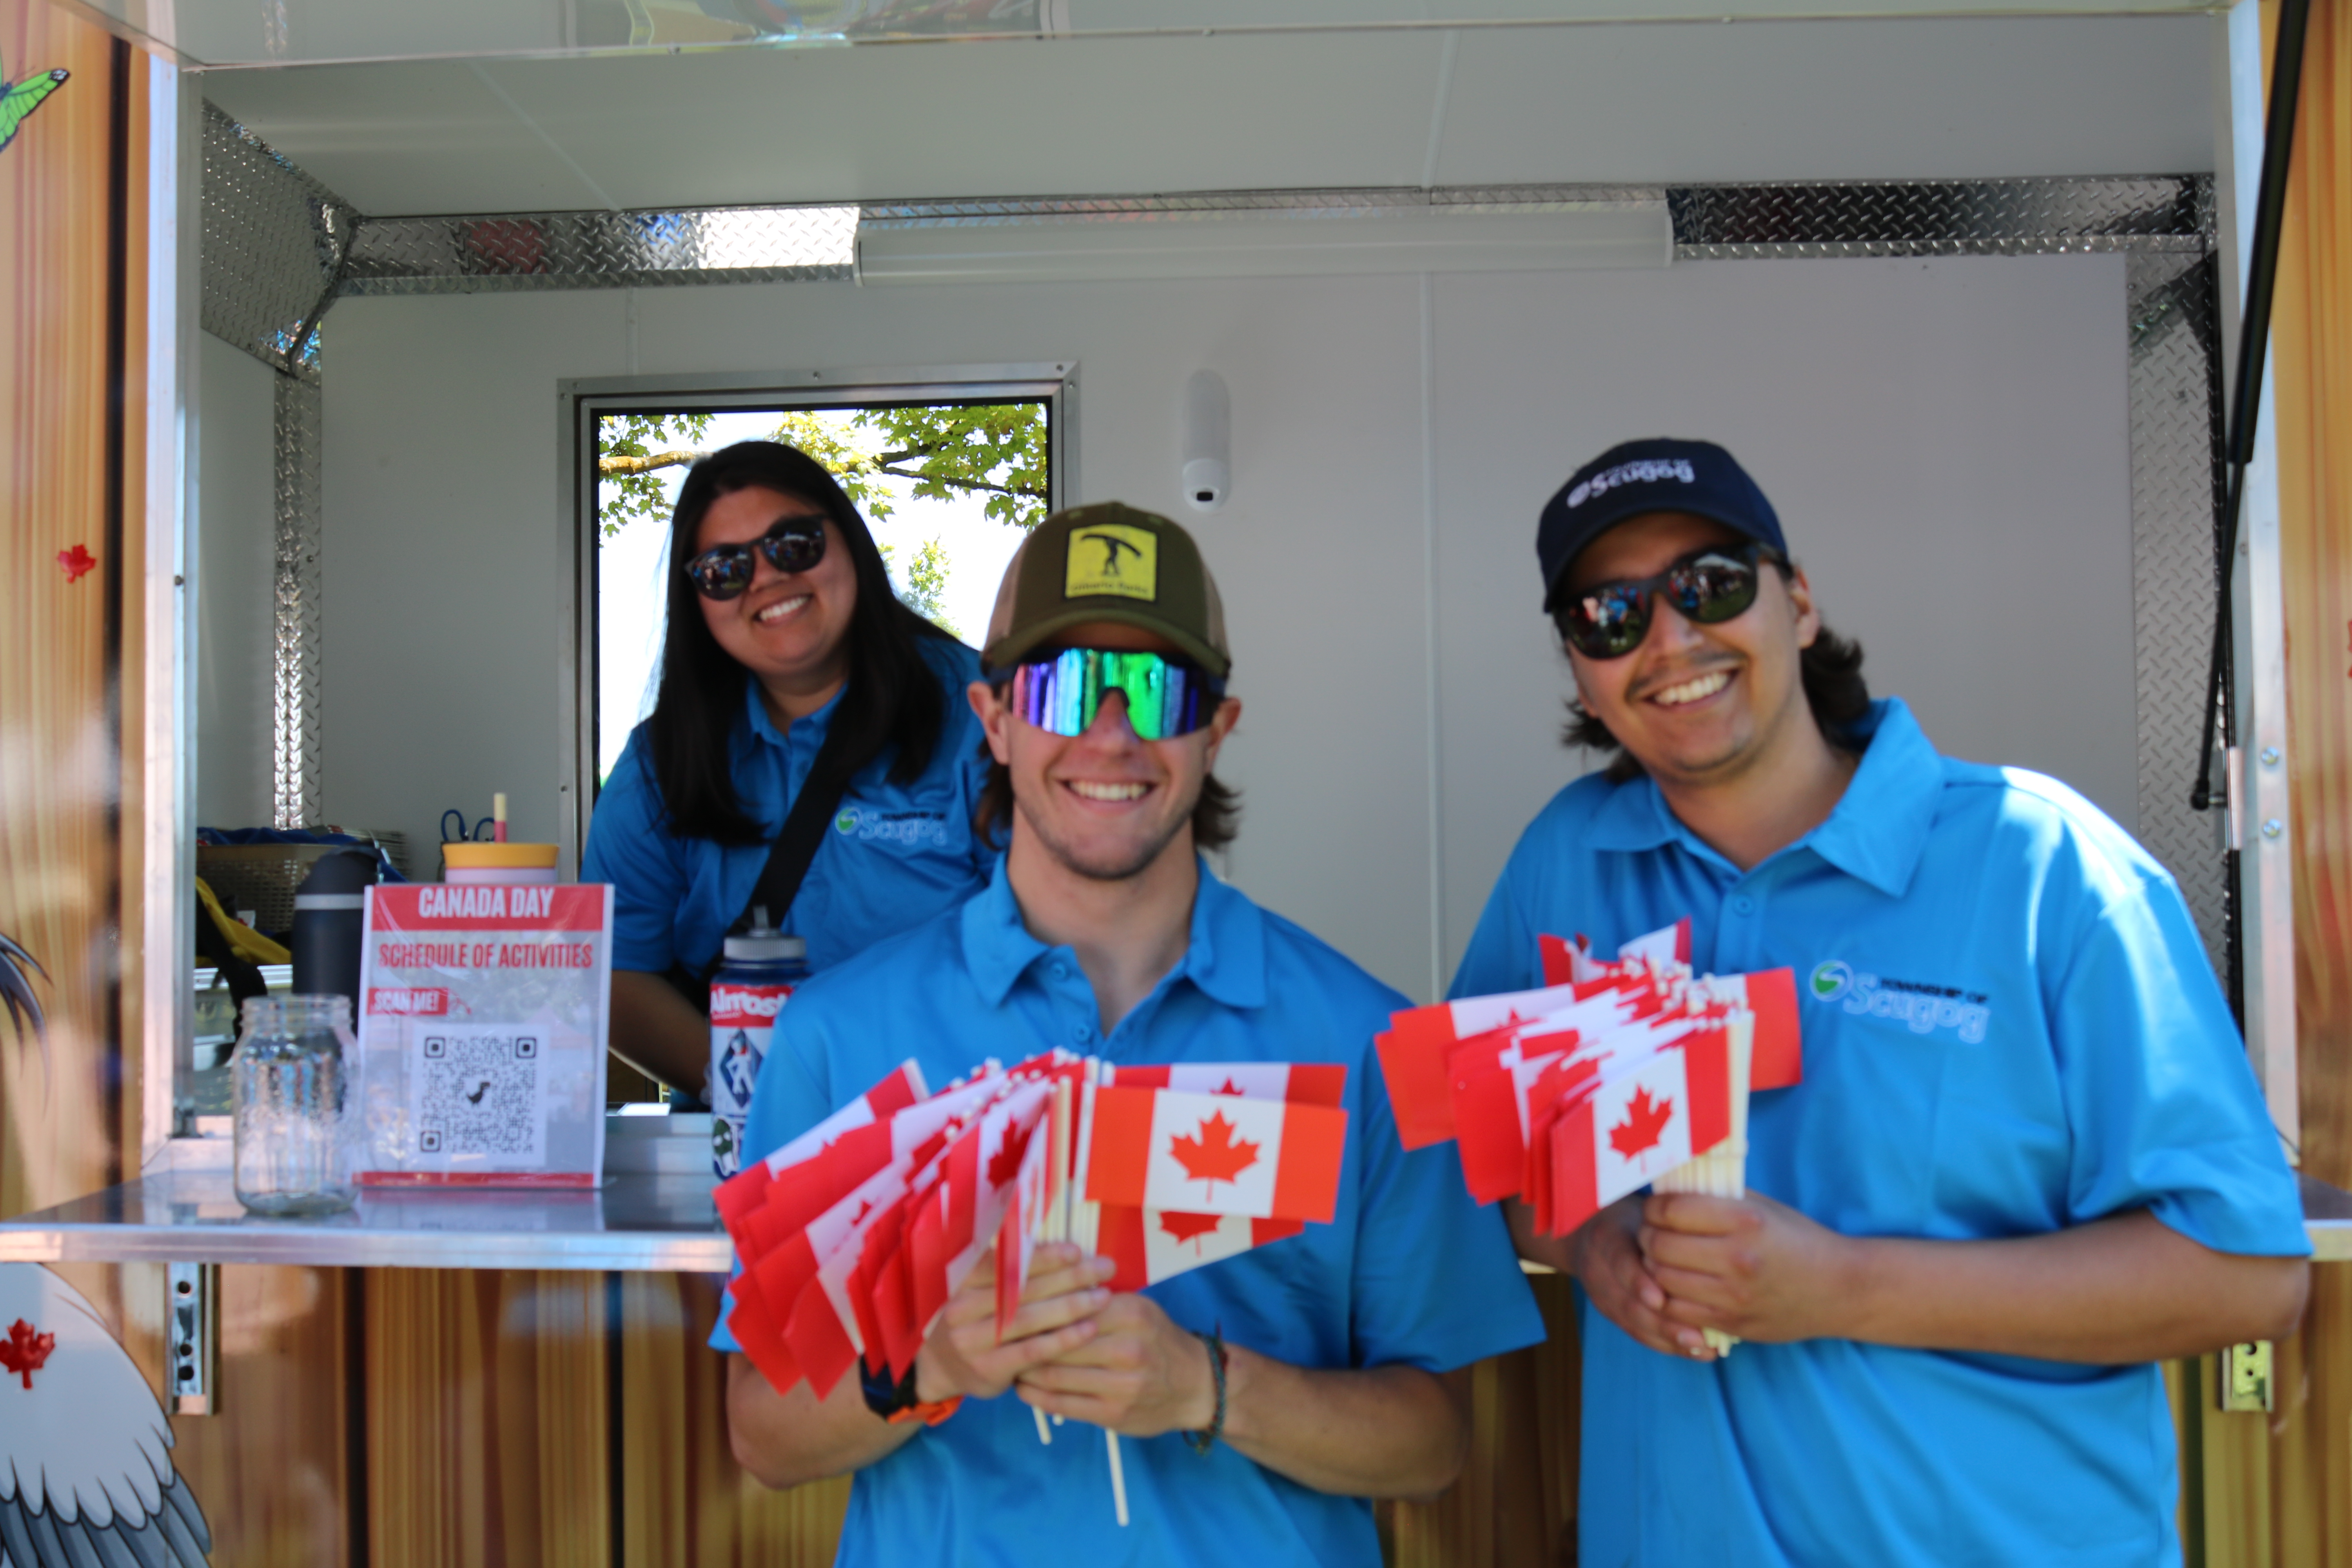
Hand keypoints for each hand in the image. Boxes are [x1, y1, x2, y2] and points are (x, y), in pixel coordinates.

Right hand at [913, 1242, 1114, 1404]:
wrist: (939, 1367)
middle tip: (1104, 1268)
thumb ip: (1009, 1272)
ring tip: (1103, 1296)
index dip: (1043, 1257)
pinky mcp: (988, 1368)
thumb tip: (1063, 1249)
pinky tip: (1088, 1330)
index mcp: (962, 1280)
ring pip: (1028, 1319)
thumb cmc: (973, 1318)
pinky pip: (1032, 1350)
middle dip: (1069, 1276)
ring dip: (1070, 1306)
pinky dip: (1062, 1339)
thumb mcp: (978, 1290)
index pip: (1005, 1263)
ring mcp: (973, 1340)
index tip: (1077, 1250)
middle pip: (1023, 1289)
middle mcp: (963, 1308)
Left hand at [1013, 1287, 1218, 1438]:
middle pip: (1057, 1342)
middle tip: (1000, 1335)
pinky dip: (1036, 1396)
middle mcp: (1126, 1348)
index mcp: (1129, 1313)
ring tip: (1009, 1360)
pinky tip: (1023, 1387)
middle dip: (1025, 1340)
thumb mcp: (1137, 1308)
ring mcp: (1120, 1385)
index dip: (1036, 1308)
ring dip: (1024, 1369)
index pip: (1069, 1308)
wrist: (1196, 1385)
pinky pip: (1063, 1404)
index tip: (1011, 1307)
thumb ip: (1097, 1301)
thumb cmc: (1158, 1340)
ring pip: (1055, 1375)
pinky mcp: (1113, 1414)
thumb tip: (1045, 1290)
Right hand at [1564, 1195, 1712, 1360]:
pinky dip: (1667, 1344)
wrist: (1585, 1230)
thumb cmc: (1630, 1218)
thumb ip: (1665, 1226)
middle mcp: (1599, 1271)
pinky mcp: (1611, 1313)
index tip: (1660, 1299)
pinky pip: (1638, 1333)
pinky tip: (1696, 1350)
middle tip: (1697, 1337)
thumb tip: (1706, 1239)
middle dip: (1663, 1323)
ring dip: (1669, 1338)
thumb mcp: (1642, 1213)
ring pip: (1634, 1323)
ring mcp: (1602, 1296)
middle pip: (1628, 1303)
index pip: (1620, 1263)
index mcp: (1606, 1238)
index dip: (1638, 1283)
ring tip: (1701, 1347)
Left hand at [1640, 1191, 1858, 1345]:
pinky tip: (1674, 1286)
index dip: (1653, 1207)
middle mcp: (1737, 1258)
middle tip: (1652, 1232)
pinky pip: (1677, 1312)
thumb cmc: (1798, 1240)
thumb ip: (1717, 1196)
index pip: (1671, 1210)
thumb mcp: (1762, 1207)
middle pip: (1659, 1246)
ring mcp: (1733, 1296)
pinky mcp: (1731, 1323)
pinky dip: (1667, 1298)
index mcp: (1744, 1221)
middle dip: (1647, 1236)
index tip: (1655, 1208)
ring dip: (1652, 1267)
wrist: (1839, 1289)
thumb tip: (1670, 1186)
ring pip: (1661, 1280)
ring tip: (1661, 1258)